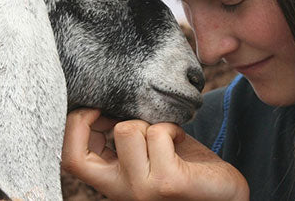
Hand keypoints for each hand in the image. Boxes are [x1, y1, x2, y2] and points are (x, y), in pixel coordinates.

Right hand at [62, 108, 248, 200]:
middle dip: (90, 120)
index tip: (98, 109)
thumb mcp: (147, 152)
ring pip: (126, 130)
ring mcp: (143, 189)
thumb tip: (105, 104)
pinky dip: (171, 126)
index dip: (75, 127)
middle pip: (78, 154)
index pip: (70, 159)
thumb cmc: (185, 167)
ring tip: (163, 133)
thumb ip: (124, 136)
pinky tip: (180, 139)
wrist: (224, 195)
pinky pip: (158, 132)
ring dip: (147, 120)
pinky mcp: (169, 182)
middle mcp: (122, 191)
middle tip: (116, 111)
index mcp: (112, 182)